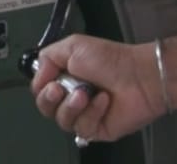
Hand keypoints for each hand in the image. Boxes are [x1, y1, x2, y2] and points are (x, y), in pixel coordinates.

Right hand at [31, 35, 165, 143]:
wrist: (138, 76)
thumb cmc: (110, 59)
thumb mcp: (73, 46)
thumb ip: (47, 57)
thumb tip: (38, 75)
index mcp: (64, 77)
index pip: (40, 90)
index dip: (41, 87)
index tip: (50, 80)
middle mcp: (71, 97)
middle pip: (46, 108)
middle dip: (50, 99)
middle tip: (61, 89)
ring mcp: (84, 115)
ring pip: (62, 120)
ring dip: (72, 106)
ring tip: (87, 94)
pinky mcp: (96, 129)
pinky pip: (82, 128)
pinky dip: (92, 113)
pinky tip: (103, 101)